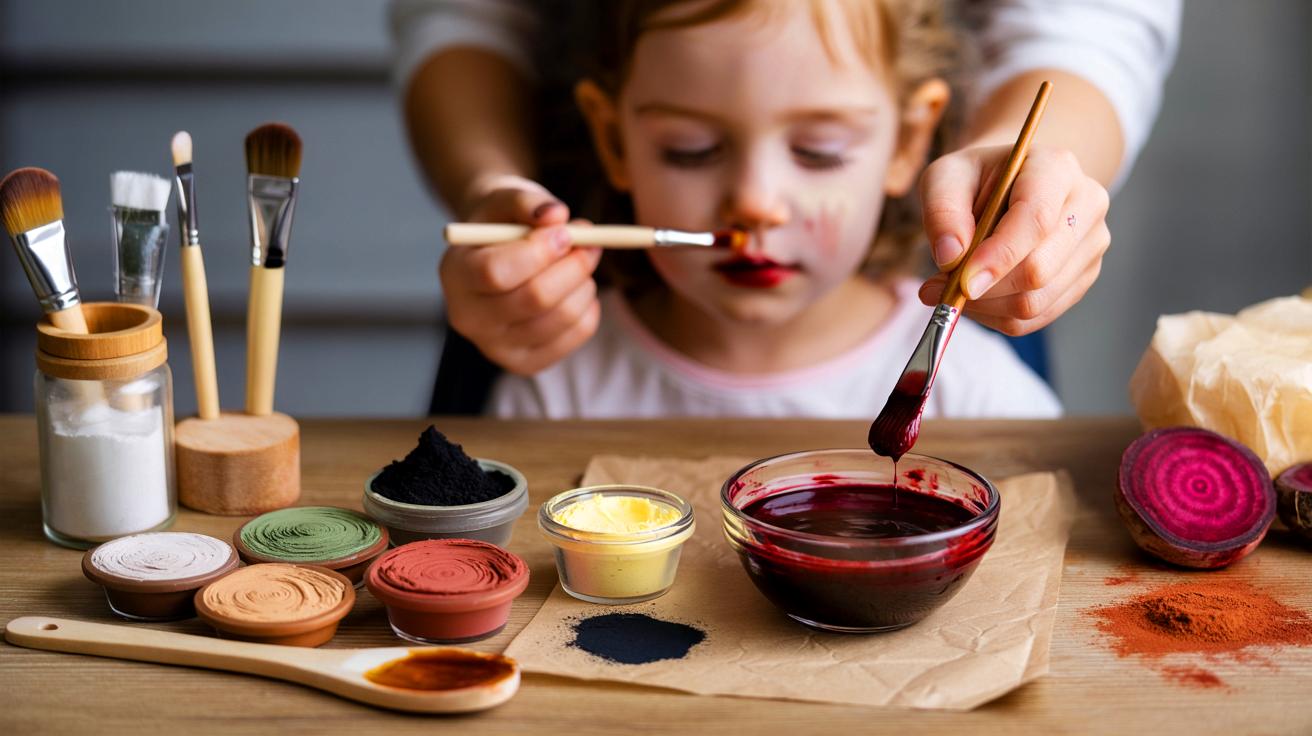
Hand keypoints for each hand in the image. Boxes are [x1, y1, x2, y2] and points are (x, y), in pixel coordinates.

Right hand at [440, 176, 602, 374]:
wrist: (499, 255)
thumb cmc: (502, 224)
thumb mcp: (507, 199)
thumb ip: (528, 202)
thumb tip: (557, 215)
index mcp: (455, 274)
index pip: (495, 272)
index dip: (538, 251)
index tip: (565, 230)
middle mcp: (468, 318)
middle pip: (533, 299)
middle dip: (573, 266)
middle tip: (590, 242)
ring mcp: (497, 347)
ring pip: (561, 317)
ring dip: (584, 283)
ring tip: (580, 261)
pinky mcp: (527, 362)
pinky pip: (577, 334)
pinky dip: (589, 307)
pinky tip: (576, 289)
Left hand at [917, 145, 1110, 334]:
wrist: (1009, 186)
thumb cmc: (975, 180)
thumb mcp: (945, 177)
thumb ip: (942, 211)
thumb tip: (950, 258)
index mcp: (1056, 168)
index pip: (1037, 219)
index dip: (999, 256)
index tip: (962, 283)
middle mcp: (1086, 205)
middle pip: (1040, 268)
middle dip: (984, 288)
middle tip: (938, 286)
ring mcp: (1091, 245)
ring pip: (1037, 301)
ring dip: (985, 306)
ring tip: (952, 289)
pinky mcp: (1083, 277)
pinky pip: (1037, 317)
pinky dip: (997, 316)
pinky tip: (976, 298)